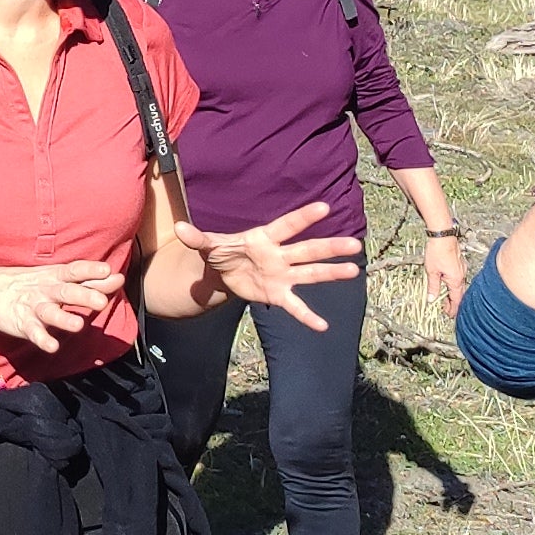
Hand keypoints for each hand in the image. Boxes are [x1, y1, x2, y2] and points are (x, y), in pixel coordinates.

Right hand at [0, 258, 122, 353]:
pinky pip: (33, 331)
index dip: (91, 270)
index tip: (108, 271)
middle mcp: (46, 289)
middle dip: (83, 296)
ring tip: (78, 326)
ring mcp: (33, 306)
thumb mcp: (60, 278)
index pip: (75, 270)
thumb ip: (90, 280)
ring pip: (49, 312)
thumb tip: (119, 277)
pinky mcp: (22, 323)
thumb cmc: (34, 284)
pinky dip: (42, 339)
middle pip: (66, 291)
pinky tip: (52, 346)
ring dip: (63, 319)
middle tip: (101, 302)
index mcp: (56, 276)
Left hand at [169, 199, 366, 329]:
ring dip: (331, 273)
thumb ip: (198, 238)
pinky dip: (307, 316)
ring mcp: (282, 275)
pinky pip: (295, 306)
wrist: (224, 272)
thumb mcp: (209, 245)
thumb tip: (179, 227)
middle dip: (329, 247)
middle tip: (355, 244)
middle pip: (308, 250)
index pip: (286, 226)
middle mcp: (279, 256)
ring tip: (353, 270)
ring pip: (310, 274)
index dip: (303, 217)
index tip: (324, 207)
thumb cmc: (223, 251)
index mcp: (264, 238)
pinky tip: (323, 326)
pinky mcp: (278, 295)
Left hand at [419, 230, 471, 315]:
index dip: (453, 309)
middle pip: (460, 294)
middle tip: (447, 310)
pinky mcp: (459, 263)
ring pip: (460, 286)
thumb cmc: (437, 251)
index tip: (449, 315)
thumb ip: (432, 286)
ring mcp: (462, 269)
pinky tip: (449, 284)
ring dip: (454, 294)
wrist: (443, 235)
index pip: (456, 300)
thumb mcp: (431, 271)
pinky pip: (459, 278)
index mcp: (456, 280)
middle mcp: (462, 275)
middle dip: (454, 303)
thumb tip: (432, 299)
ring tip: (446, 299)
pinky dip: (455, 285)